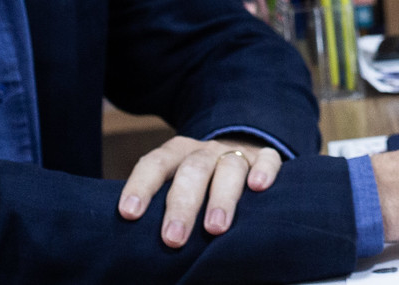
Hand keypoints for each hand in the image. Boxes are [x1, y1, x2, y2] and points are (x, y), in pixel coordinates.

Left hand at [118, 134, 283, 246]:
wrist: (236, 152)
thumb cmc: (197, 186)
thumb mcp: (175, 186)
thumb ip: (161, 206)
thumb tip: (134, 246)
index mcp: (176, 155)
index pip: (155, 164)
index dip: (142, 186)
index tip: (130, 213)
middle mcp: (204, 151)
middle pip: (192, 170)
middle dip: (182, 205)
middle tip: (173, 239)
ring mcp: (236, 152)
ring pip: (229, 167)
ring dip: (221, 198)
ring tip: (215, 229)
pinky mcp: (263, 157)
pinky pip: (268, 158)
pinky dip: (264, 170)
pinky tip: (258, 187)